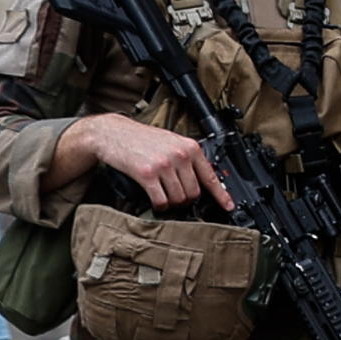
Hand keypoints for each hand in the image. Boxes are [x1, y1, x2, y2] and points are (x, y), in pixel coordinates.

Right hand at [62, 112, 227, 210]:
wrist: (111, 133)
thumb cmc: (141, 139)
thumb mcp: (171, 142)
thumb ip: (187, 158)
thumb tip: (202, 180)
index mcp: (190, 147)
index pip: (211, 176)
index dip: (221, 195)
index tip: (228, 206)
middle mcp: (180, 155)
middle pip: (194, 193)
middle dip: (186, 200)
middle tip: (176, 198)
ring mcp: (163, 165)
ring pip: (179, 199)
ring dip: (172, 204)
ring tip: (164, 197)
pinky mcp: (146, 174)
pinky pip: (161, 201)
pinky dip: (160, 206)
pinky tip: (156, 201)